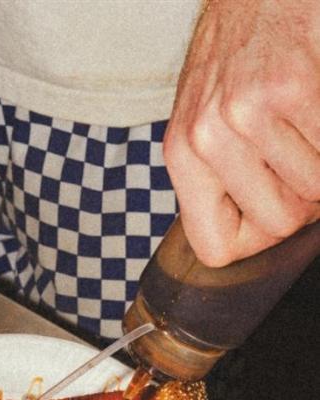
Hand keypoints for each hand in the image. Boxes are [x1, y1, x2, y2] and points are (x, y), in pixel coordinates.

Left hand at [163, 0, 319, 266]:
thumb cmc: (234, 64)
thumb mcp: (202, 127)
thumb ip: (218, 181)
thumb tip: (254, 234)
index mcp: (180, 158)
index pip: (215, 249)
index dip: (253, 240)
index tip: (267, 211)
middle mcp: (205, 140)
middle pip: (279, 224)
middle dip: (301, 201)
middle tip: (296, 161)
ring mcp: (246, 114)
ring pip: (315, 191)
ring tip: (302, 127)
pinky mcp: (291, 87)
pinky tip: (312, 105)